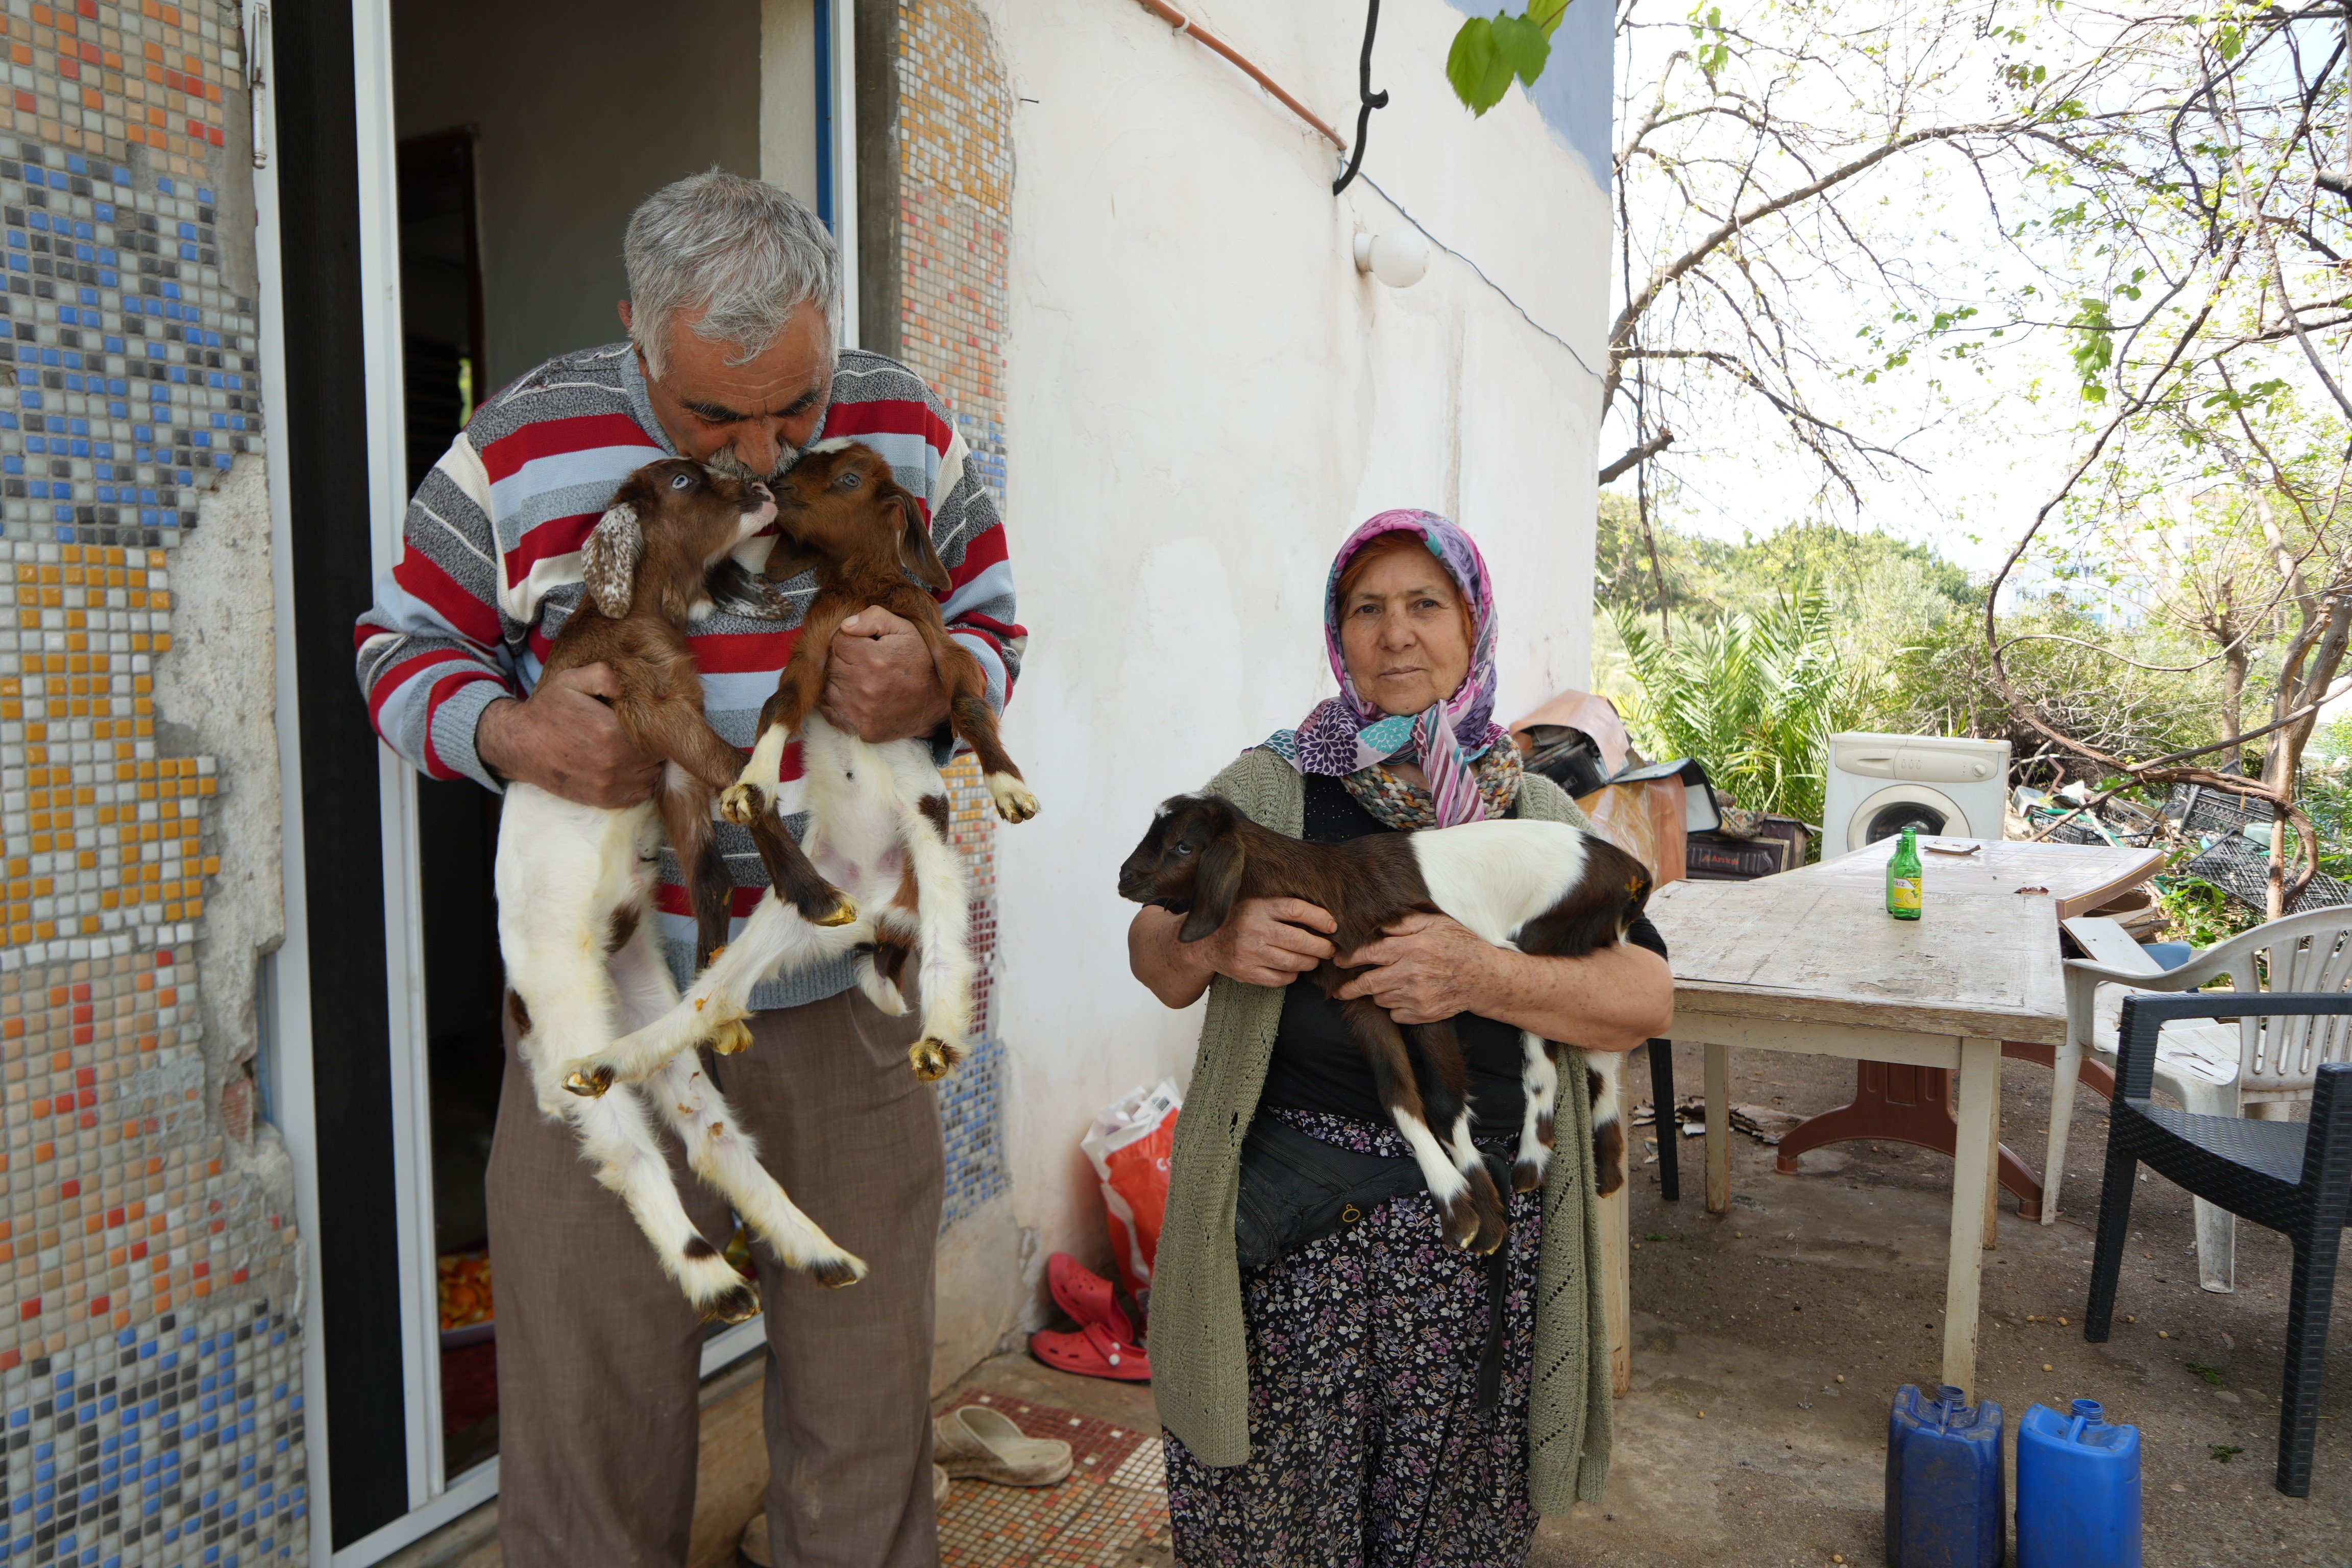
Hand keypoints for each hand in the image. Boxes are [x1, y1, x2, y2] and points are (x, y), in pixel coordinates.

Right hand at [475, 664, 663, 806]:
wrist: (519, 744)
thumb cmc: (548, 709)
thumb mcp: (571, 680)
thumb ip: (604, 675)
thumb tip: (628, 686)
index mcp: (610, 731)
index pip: (658, 734)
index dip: (658, 727)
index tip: (651, 720)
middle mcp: (613, 762)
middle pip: (658, 756)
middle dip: (655, 744)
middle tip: (643, 733)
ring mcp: (608, 785)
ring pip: (652, 776)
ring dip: (649, 764)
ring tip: (635, 749)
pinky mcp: (603, 800)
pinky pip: (640, 794)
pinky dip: (640, 781)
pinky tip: (628, 766)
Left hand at [823, 607, 951, 742]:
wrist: (937, 704)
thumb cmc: (921, 662)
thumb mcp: (906, 630)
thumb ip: (874, 617)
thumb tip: (845, 625)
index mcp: (874, 658)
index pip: (838, 641)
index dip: (850, 640)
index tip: (864, 645)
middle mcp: (864, 686)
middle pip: (831, 664)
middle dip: (843, 660)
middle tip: (862, 662)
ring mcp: (861, 710)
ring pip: (828, 687)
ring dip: (838, 681)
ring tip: (859, 678)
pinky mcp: (860, 728)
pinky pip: (829, 711)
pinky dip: (835, 702)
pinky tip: (853, 696)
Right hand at [1198, 897, 1336, 988]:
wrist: (1205, 941)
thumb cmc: (1240, 919)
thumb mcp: (1256, 904)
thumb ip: (1282, 907)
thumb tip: (1324, 918)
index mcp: (1257, 907)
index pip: (1296, 910)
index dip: (1319, 918)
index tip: (1332, 926)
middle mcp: (1253, 929)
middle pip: (1298, 940)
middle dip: (1321, 947)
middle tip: (1330, 949)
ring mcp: (1248, 952)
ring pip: (1292, 962)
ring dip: (1310, 963)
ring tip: (1315, 960)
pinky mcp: (1245, 972)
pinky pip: (1279, 978)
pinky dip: (1292, 975)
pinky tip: (1295, 969)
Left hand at [1335, 912, 1500, 1024]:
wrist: (1485, 977)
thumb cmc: (1460, 945)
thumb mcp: (1435, 923)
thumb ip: (1404, 923)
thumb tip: (1376, 925)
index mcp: (1412, 948)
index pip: (1370, 953)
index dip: (1350, 958)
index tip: (1338, 960)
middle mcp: (1411, 974)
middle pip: (1368, 983)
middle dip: (1349, 987)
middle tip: (1340, 989)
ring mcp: (1417, 997)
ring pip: (1381, 999)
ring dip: (1377, 994)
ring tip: (1385, 985)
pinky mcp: (1424, 1013)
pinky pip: (1396, 1014)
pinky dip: (1395, 1007)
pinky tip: (1404, 996)